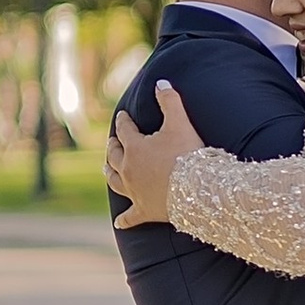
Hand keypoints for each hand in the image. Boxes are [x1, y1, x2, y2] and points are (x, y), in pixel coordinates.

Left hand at [107, 85, 203, 229]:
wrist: (198, 191)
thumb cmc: (188, 155)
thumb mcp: (180, 123)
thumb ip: (169, 101)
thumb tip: (161, 82)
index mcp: (134, 148)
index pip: (124, 130)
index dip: (123, 122)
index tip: (122, 116)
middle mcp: (129, 170)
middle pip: (115, 156)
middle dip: (113, 147)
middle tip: (112, 142)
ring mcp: (134, 193)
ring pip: (116, 182)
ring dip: (110, 174)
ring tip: (106, 170)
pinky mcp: (144, 211)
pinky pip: (130, 216)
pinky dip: (124, 219)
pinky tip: (119, 222)